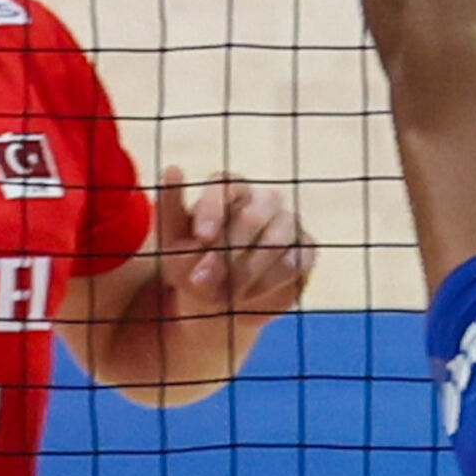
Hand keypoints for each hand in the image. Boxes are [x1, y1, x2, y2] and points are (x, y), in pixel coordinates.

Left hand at [147, 174, 320, 326]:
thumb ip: (171, 211)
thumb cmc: (191, 265)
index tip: (202, 237)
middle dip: (226, 254)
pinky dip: (267, 282)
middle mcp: (261, 200)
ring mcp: (287, 223)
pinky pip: (293, 261)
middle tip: (203, 282)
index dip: (214, 208)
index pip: (225, 185)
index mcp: (227, 189)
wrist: (217, 306)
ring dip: (245, 272)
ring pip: (275, 240)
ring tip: (223, 293)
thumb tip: (173, 169)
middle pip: (252, 216)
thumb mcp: (170, 244)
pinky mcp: (305, 250)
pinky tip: (247, 295)